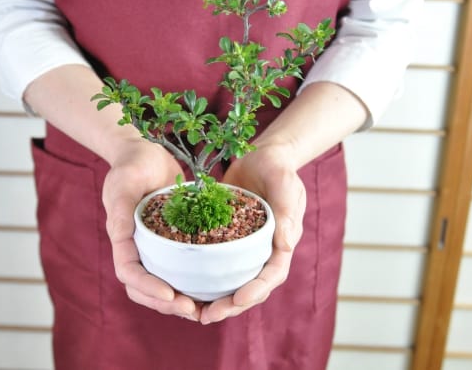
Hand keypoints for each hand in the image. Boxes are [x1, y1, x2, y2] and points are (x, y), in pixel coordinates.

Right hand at [102, 139, 200, 320]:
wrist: (146, 153)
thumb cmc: (132, 164)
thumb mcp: (125, 181)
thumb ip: (120, 207)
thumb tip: (119, 237)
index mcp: (122, 238)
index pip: (130, 273)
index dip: (148, 288)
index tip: (171, 296)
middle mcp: (138, 247)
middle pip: (145, 288)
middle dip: (167, 304)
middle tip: (194, 311)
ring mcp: (155, 246)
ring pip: (163, 282)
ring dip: (180, 300)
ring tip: (205, 309)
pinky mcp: (173, 240)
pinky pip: (180, 267)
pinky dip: (193, 281)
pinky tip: (214, 286)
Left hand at [199, 143, 305, 323]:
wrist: (263, 155)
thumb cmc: (278, 168)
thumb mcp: (285, 183)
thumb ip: (287, 211)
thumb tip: (287, 245)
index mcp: (281, 243)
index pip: (271, 275)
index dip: (255, 290)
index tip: (236, 299)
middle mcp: (264, 250)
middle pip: (250, 286)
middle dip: (231, 305)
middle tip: (206, 316)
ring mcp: (245, 246)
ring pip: (232, 280)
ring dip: (216, 298)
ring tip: (193, 310)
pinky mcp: (227, 237)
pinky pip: (217, 262)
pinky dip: (205, 276)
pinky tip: (183, 283)